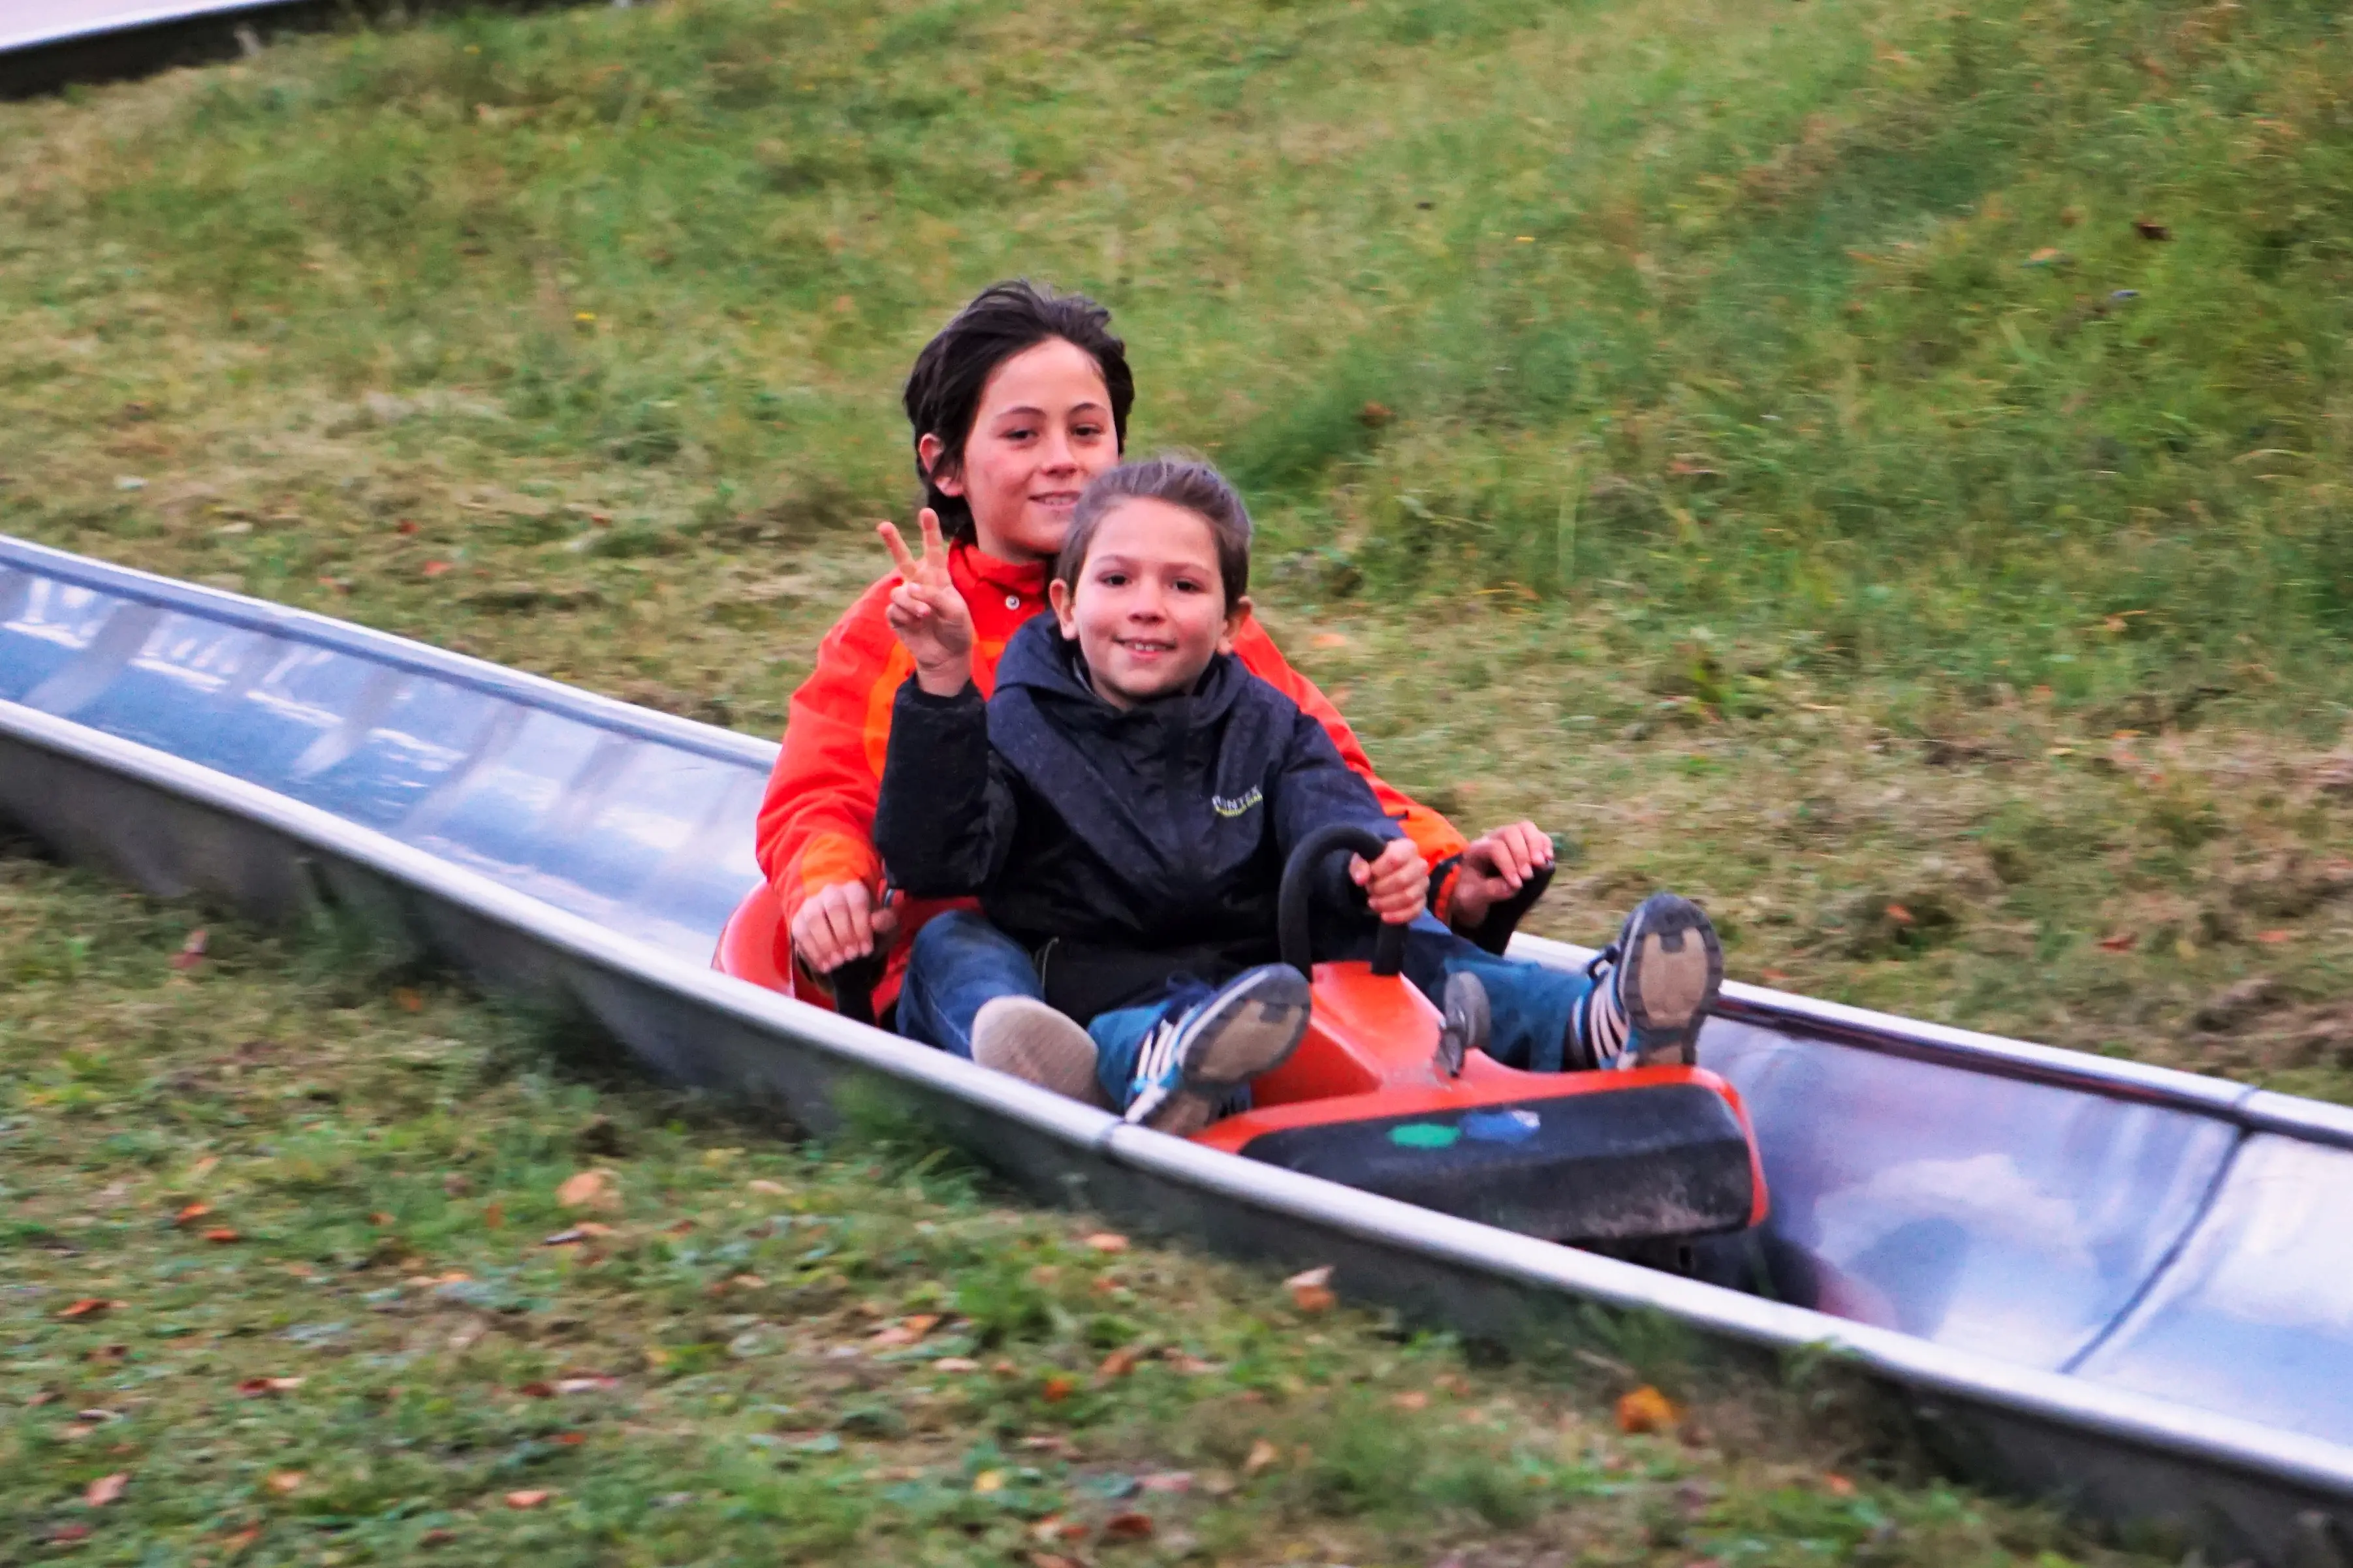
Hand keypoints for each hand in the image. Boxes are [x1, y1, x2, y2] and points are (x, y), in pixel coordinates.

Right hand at [790, 879, 898, 974]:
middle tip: (850, 957)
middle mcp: (831, 893)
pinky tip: (824, 967)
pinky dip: (812, 952)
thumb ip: (886, 922)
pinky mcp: (799, 921)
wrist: (848, 939)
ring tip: (836, 963)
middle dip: (843, 935)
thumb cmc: (869, 930)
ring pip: (813, 919)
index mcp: (854, 890)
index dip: (861, 927)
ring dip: (825, 944)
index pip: (857, 902)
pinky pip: (800, 934)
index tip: (865, 950)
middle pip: (834, 907)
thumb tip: (876, 922)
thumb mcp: (885, 928)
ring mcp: (812, 905)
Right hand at [878, 508, 973, 696]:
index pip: (933, 550)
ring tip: (925, 614)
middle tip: (883, 525)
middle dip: (893, 542)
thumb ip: (936, 596)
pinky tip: (916, 623)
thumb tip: (910, 588)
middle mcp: (919, 584)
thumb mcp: (956, 611)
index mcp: (938, 577)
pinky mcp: (895, 615)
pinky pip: (894, 608)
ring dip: (911, 601)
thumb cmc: (956, 629)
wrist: (946, 655)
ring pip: (899, 590)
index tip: (926, 511)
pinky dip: (906, 615)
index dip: (929, 531)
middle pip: (903, 559)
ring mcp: (906, 599)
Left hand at [1349, 837, 1428, 924]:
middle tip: (1369, 890)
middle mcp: (1420, 865)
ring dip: (1386, 903)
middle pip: (1402, 880)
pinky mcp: (1422, 901)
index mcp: (1407, 848)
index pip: (1396, 858)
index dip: (1379, 869)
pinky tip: (1384, 916)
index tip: (1369, 875)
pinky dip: (1397, 916)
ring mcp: (1423, 884)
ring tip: (1373, 902)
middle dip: (1381, 888)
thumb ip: (1359, 866)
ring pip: (1408, 897)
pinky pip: (1414, 911)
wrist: (1382, 875)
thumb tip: (1361, 878)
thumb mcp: (1362, 860)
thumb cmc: (1374, 863)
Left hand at [1448, 820, 1554, 929]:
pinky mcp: (1523, 844)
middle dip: (1522, 854)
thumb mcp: (1472, 898)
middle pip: (1510, 832)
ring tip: (1540, 865)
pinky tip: (1548, 859)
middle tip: (1528, 876)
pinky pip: (1537, 835)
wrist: (1474, 895)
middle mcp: (1492, 839)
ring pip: (1525, 828)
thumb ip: (1488, 891)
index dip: (1508, 864)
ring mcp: (1509, 839)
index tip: (1517, 885)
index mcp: (1476, 850)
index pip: (1495, 847)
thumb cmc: (1471, 895)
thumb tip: (1511, 887)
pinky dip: (1545, 844)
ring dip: (1536, 845)